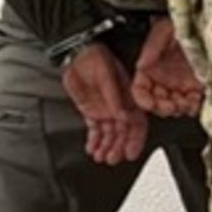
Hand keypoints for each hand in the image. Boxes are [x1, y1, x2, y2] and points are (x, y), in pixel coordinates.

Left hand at [60, 42, 146, 165]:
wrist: (75, 54)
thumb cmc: (94, 56)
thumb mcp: (106, 73)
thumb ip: (113, 95)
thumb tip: (123, 116)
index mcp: (128, 95)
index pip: (136, 121)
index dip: (136, 138)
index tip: (131, 151)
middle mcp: (118, 105)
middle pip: (123, 132)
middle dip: (119, 147)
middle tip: (113, 158)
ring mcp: (105, 110)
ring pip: (109, 134)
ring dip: (106, 147)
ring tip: (101, 157)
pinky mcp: (91, 111)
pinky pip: (95, 130)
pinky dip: (94, 141)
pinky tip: (92, 149)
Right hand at [131, 17, 203, 117]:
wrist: (205, 23)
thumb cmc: (181, 23)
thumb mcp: (164, 30)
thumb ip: (151, 47)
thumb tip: (142, 64)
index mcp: (151, 67)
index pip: (140, 88)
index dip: (142, 98)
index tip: (149, 103)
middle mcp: (164, 78)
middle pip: (156, 101)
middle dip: (162, 107)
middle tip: (170, 105)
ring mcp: (180, 83)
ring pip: (173, 106)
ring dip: (177, 109)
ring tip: (183, 102)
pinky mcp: (196, 86)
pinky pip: (192, 103)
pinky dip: (192, 107)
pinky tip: (194, 102)